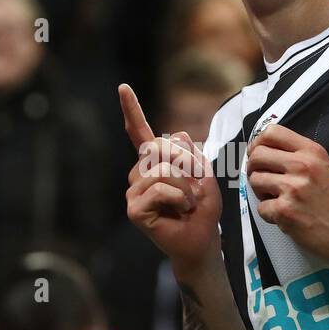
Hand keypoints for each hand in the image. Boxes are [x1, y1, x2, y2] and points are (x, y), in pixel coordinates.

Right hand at [120, 83, 220, 270]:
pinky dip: (179, 197)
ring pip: (162, 168)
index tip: (123, 88)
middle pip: (158, 145)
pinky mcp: (134, 208)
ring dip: (186, 185)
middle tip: (196, 185)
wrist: (202, 240)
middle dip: (186, 161)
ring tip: (188, 203)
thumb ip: (192, 155)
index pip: (140, 133)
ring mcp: (134, 191)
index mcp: (153, 163)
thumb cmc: (202, 210)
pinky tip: (181, 210)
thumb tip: (179, 134)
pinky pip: (160, 187)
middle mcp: (139, 174)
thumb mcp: (205, 175)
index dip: (132, 110)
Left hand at [245, 125, 328, 261]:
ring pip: (255, 180)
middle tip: (263, 178)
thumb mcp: (322, 165)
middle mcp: (301, 166)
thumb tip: (262, 150)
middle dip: (255, 168)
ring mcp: (292, 188)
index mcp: (311, 151)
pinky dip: (269, 213)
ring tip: (276, 198)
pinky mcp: (284, 210)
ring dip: (260, 191)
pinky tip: (283, 214)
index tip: (258, 153)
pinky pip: (260, 207)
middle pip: (257, 155)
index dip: (258, 143)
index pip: (272, 132)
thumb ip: (297, 154)